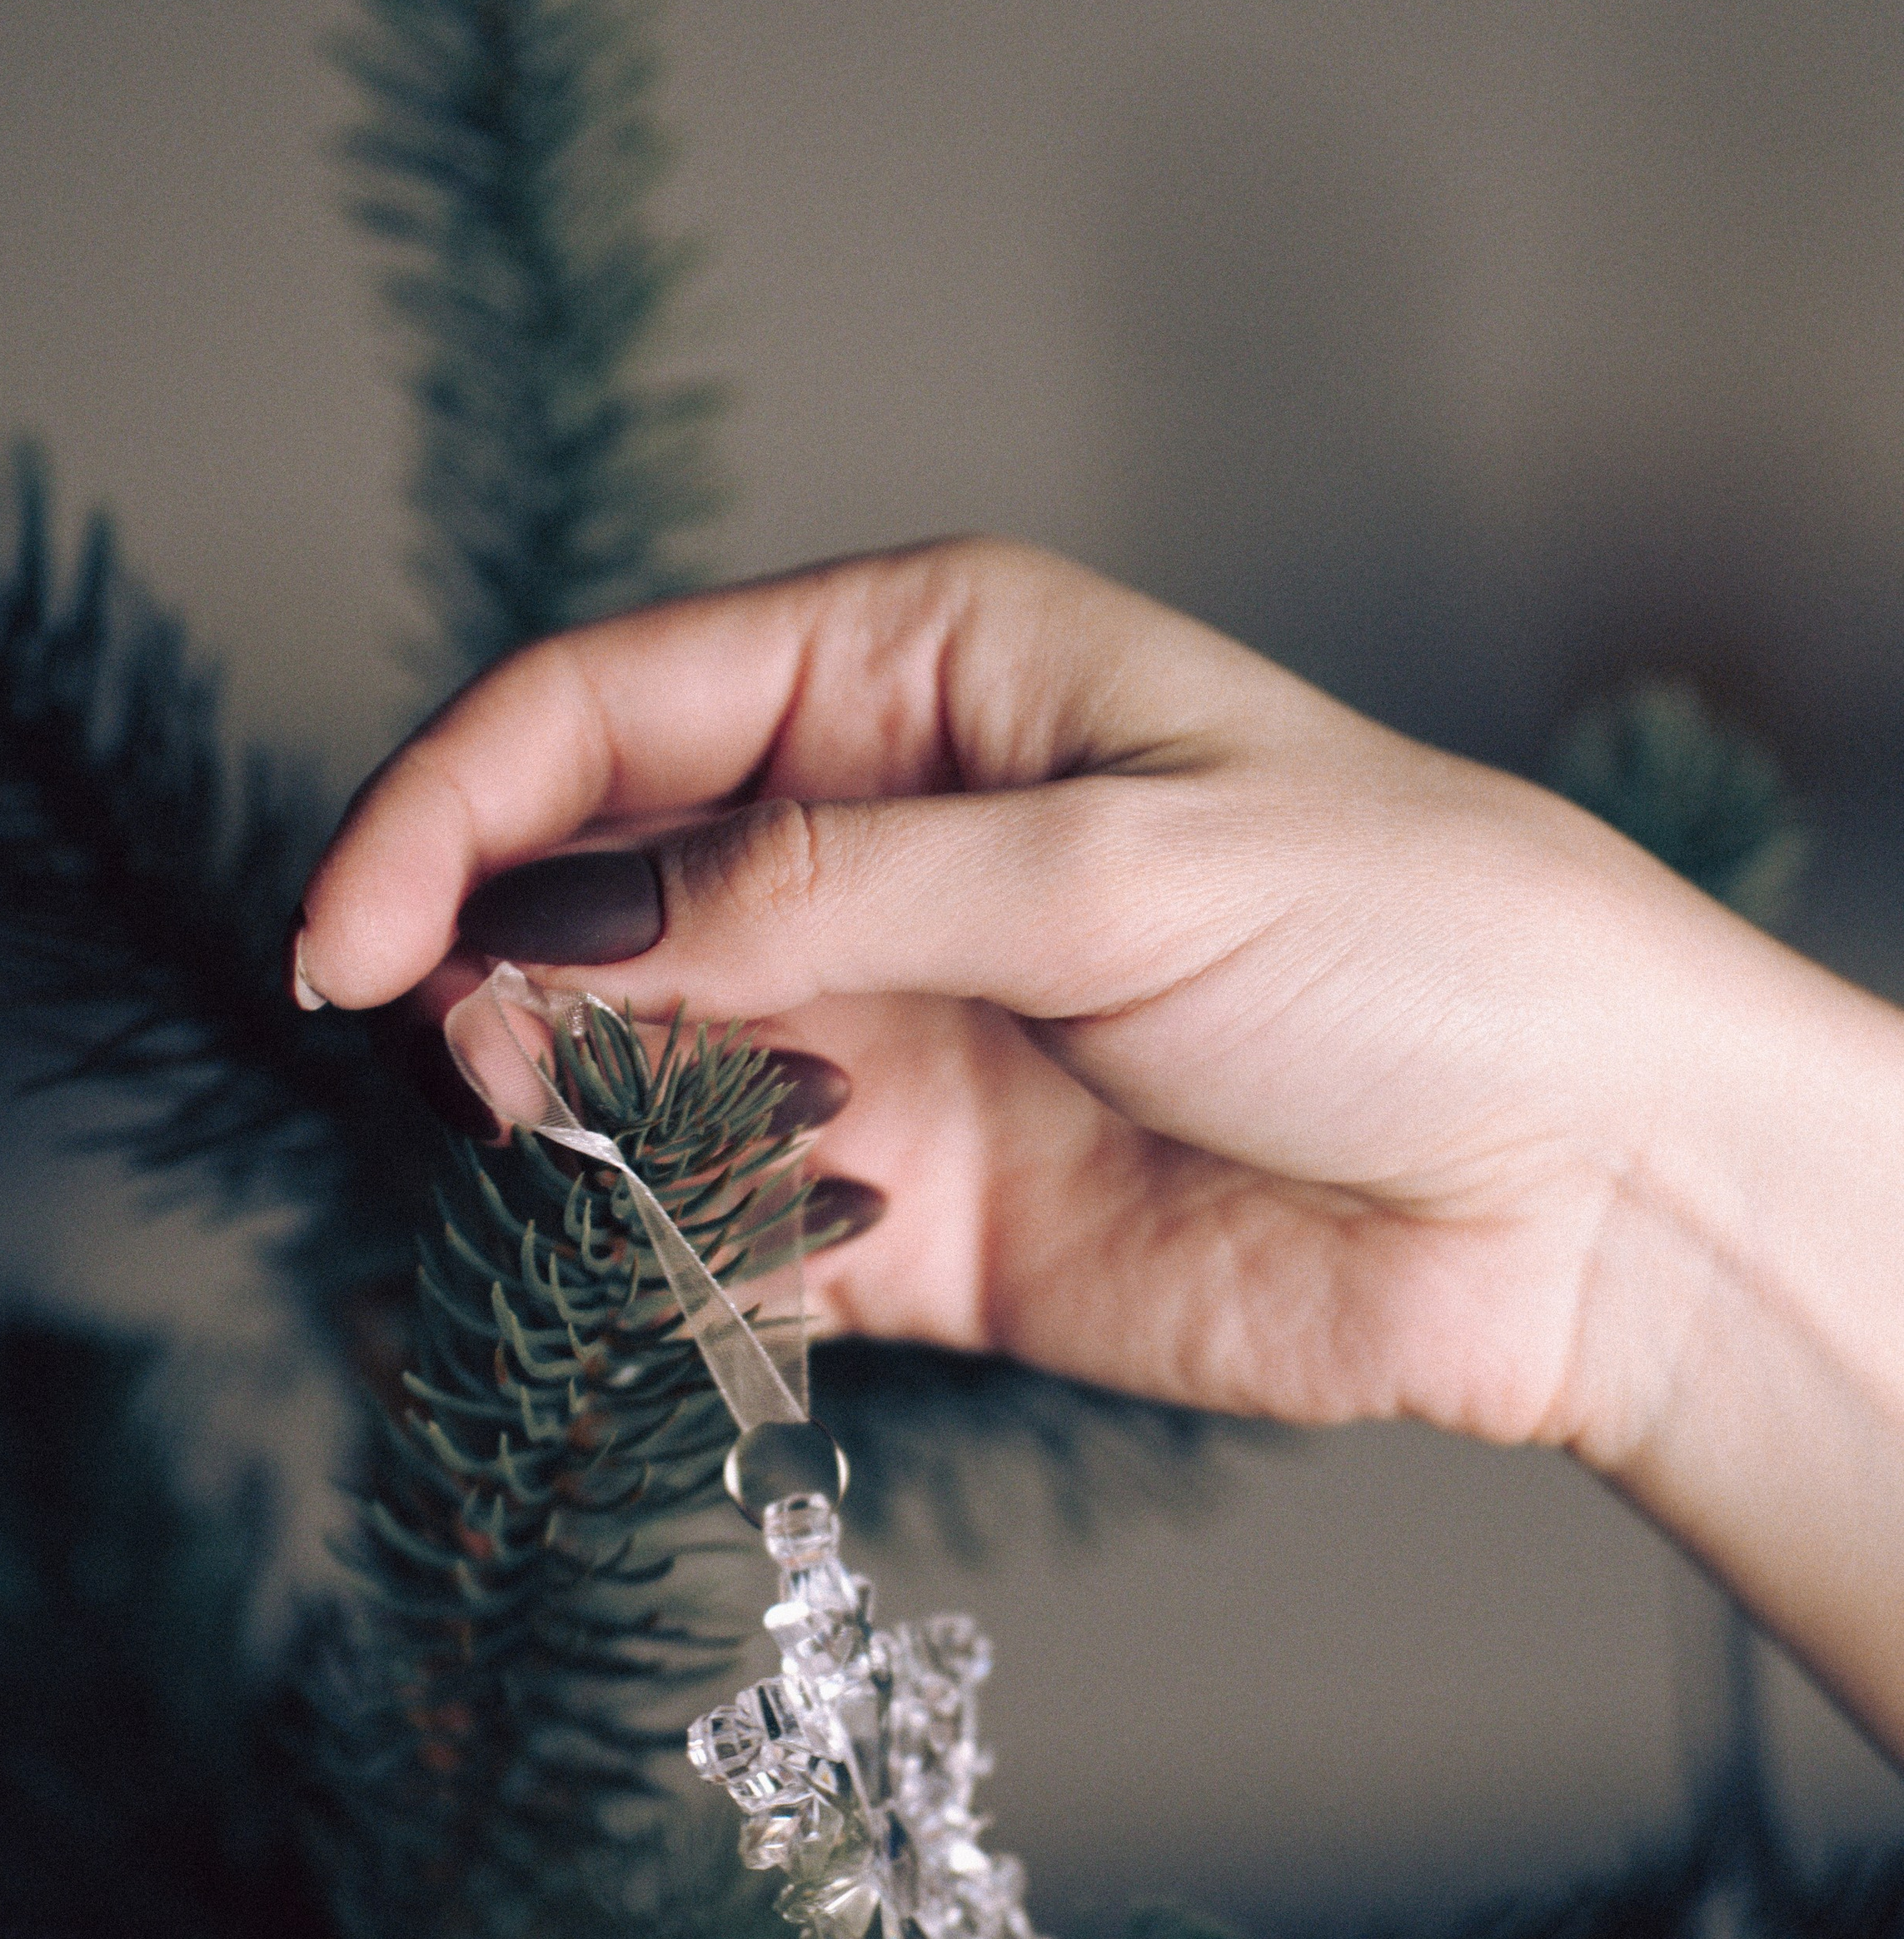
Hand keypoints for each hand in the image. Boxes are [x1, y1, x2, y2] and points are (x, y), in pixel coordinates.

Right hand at [298, 540, 1903, 1748]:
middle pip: (589, 884)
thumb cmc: (1424, 947)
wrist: (1592, 1196)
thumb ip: (824, 895)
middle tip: (481, 1059)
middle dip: (495, 966)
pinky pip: (725, 1233)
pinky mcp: (916, 1218)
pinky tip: (720, 1259)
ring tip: (606, 1147)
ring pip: (631, 1064)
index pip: (611, 709)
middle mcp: (884, 849)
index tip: (347, 933)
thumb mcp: (1116, 866)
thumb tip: (569, 922)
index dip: (449, 805)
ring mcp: (891, 1035)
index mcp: (929, 679)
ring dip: (578, 1112)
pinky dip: (680, 1254)